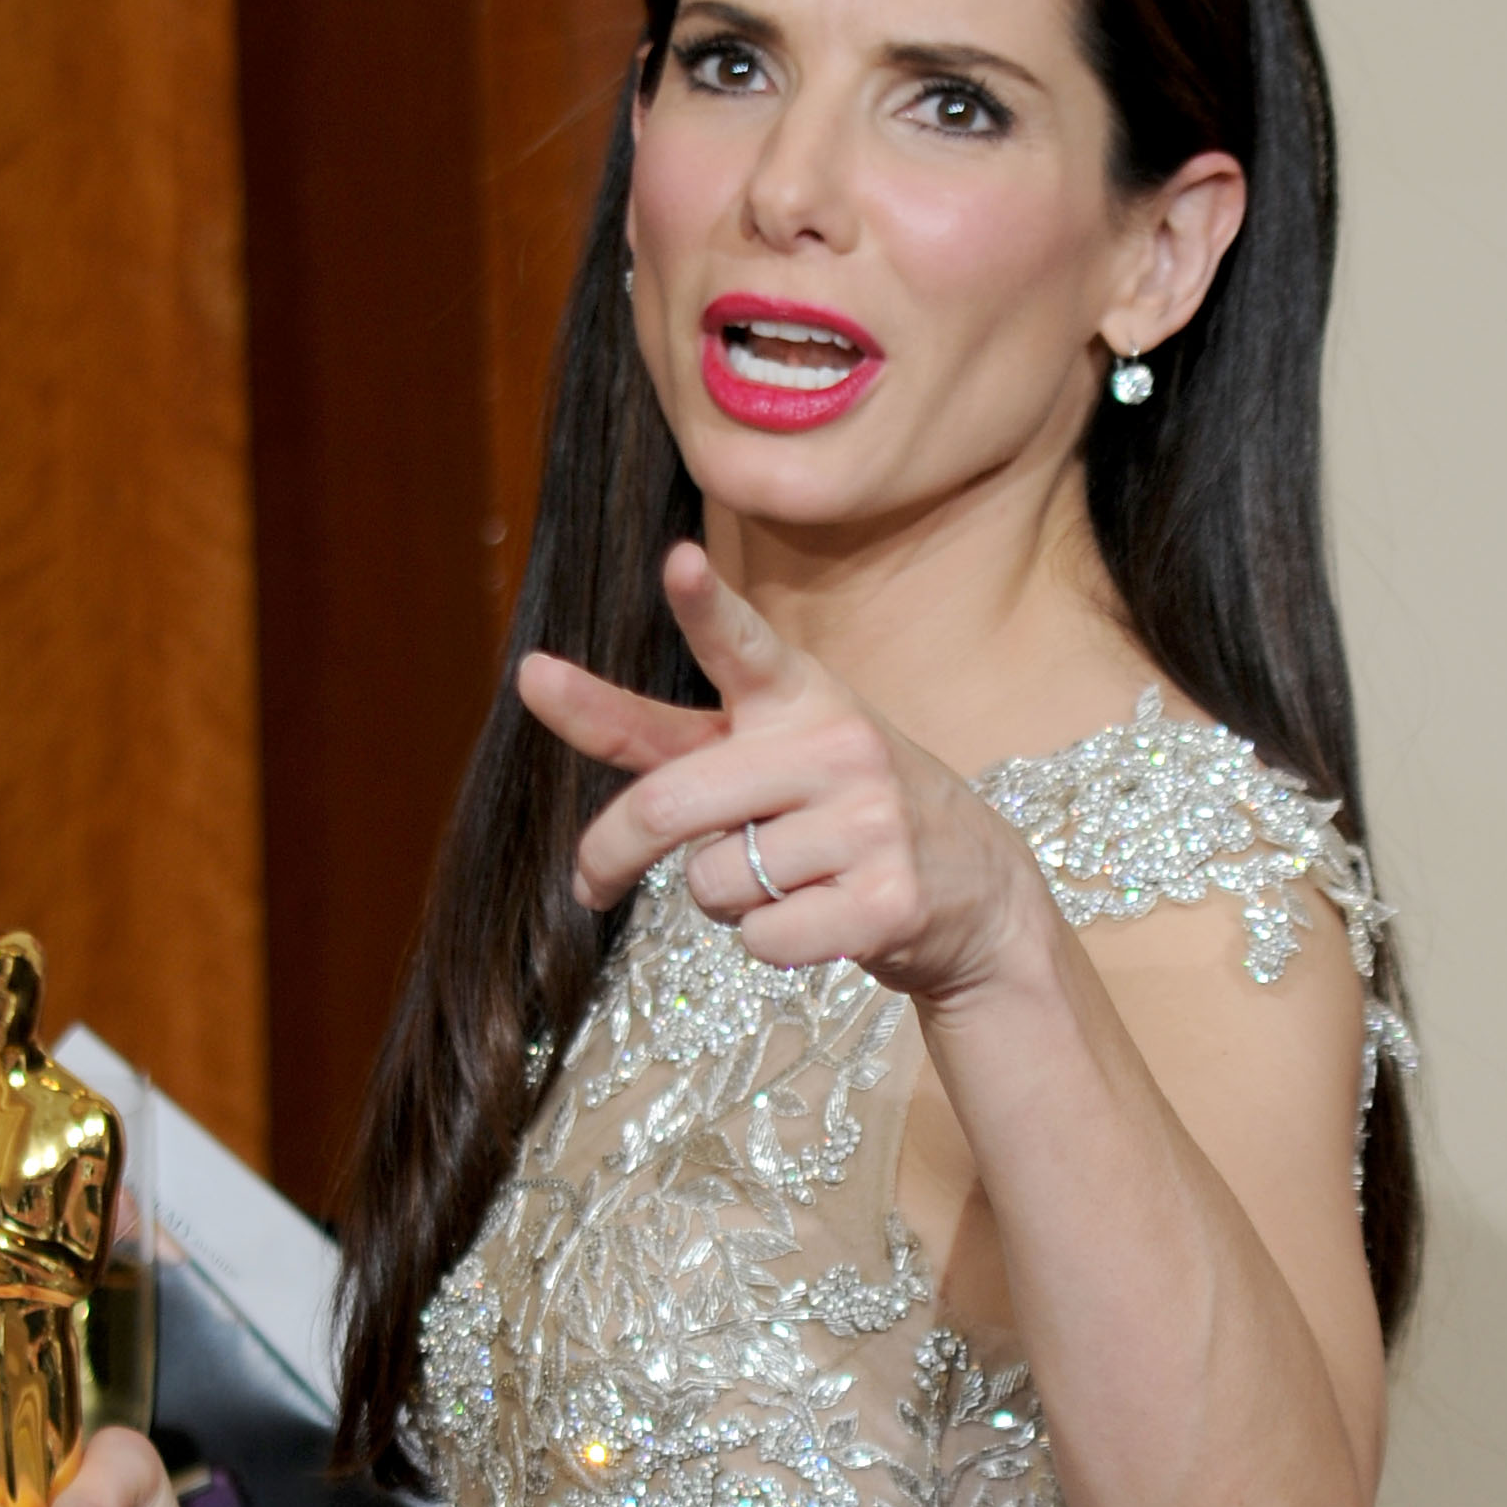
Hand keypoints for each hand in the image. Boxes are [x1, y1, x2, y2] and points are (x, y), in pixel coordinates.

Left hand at [516, 541, 1045, 1004]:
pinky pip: (760, 939)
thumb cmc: (840, 811)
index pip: (743, 643)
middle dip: (609, 854)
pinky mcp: (888, 900)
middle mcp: (836, 744)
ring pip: (711, 883)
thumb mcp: (767, 753)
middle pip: (670, 805)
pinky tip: (823, 918)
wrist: (975, 890)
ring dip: (721, 901)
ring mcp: (870, 820)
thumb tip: (532, 675)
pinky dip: (767, 944)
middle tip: (591, 883)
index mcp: (799, 695)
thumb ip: (657, 731)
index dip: (705, 605)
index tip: (679, 562)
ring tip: (790, 878)